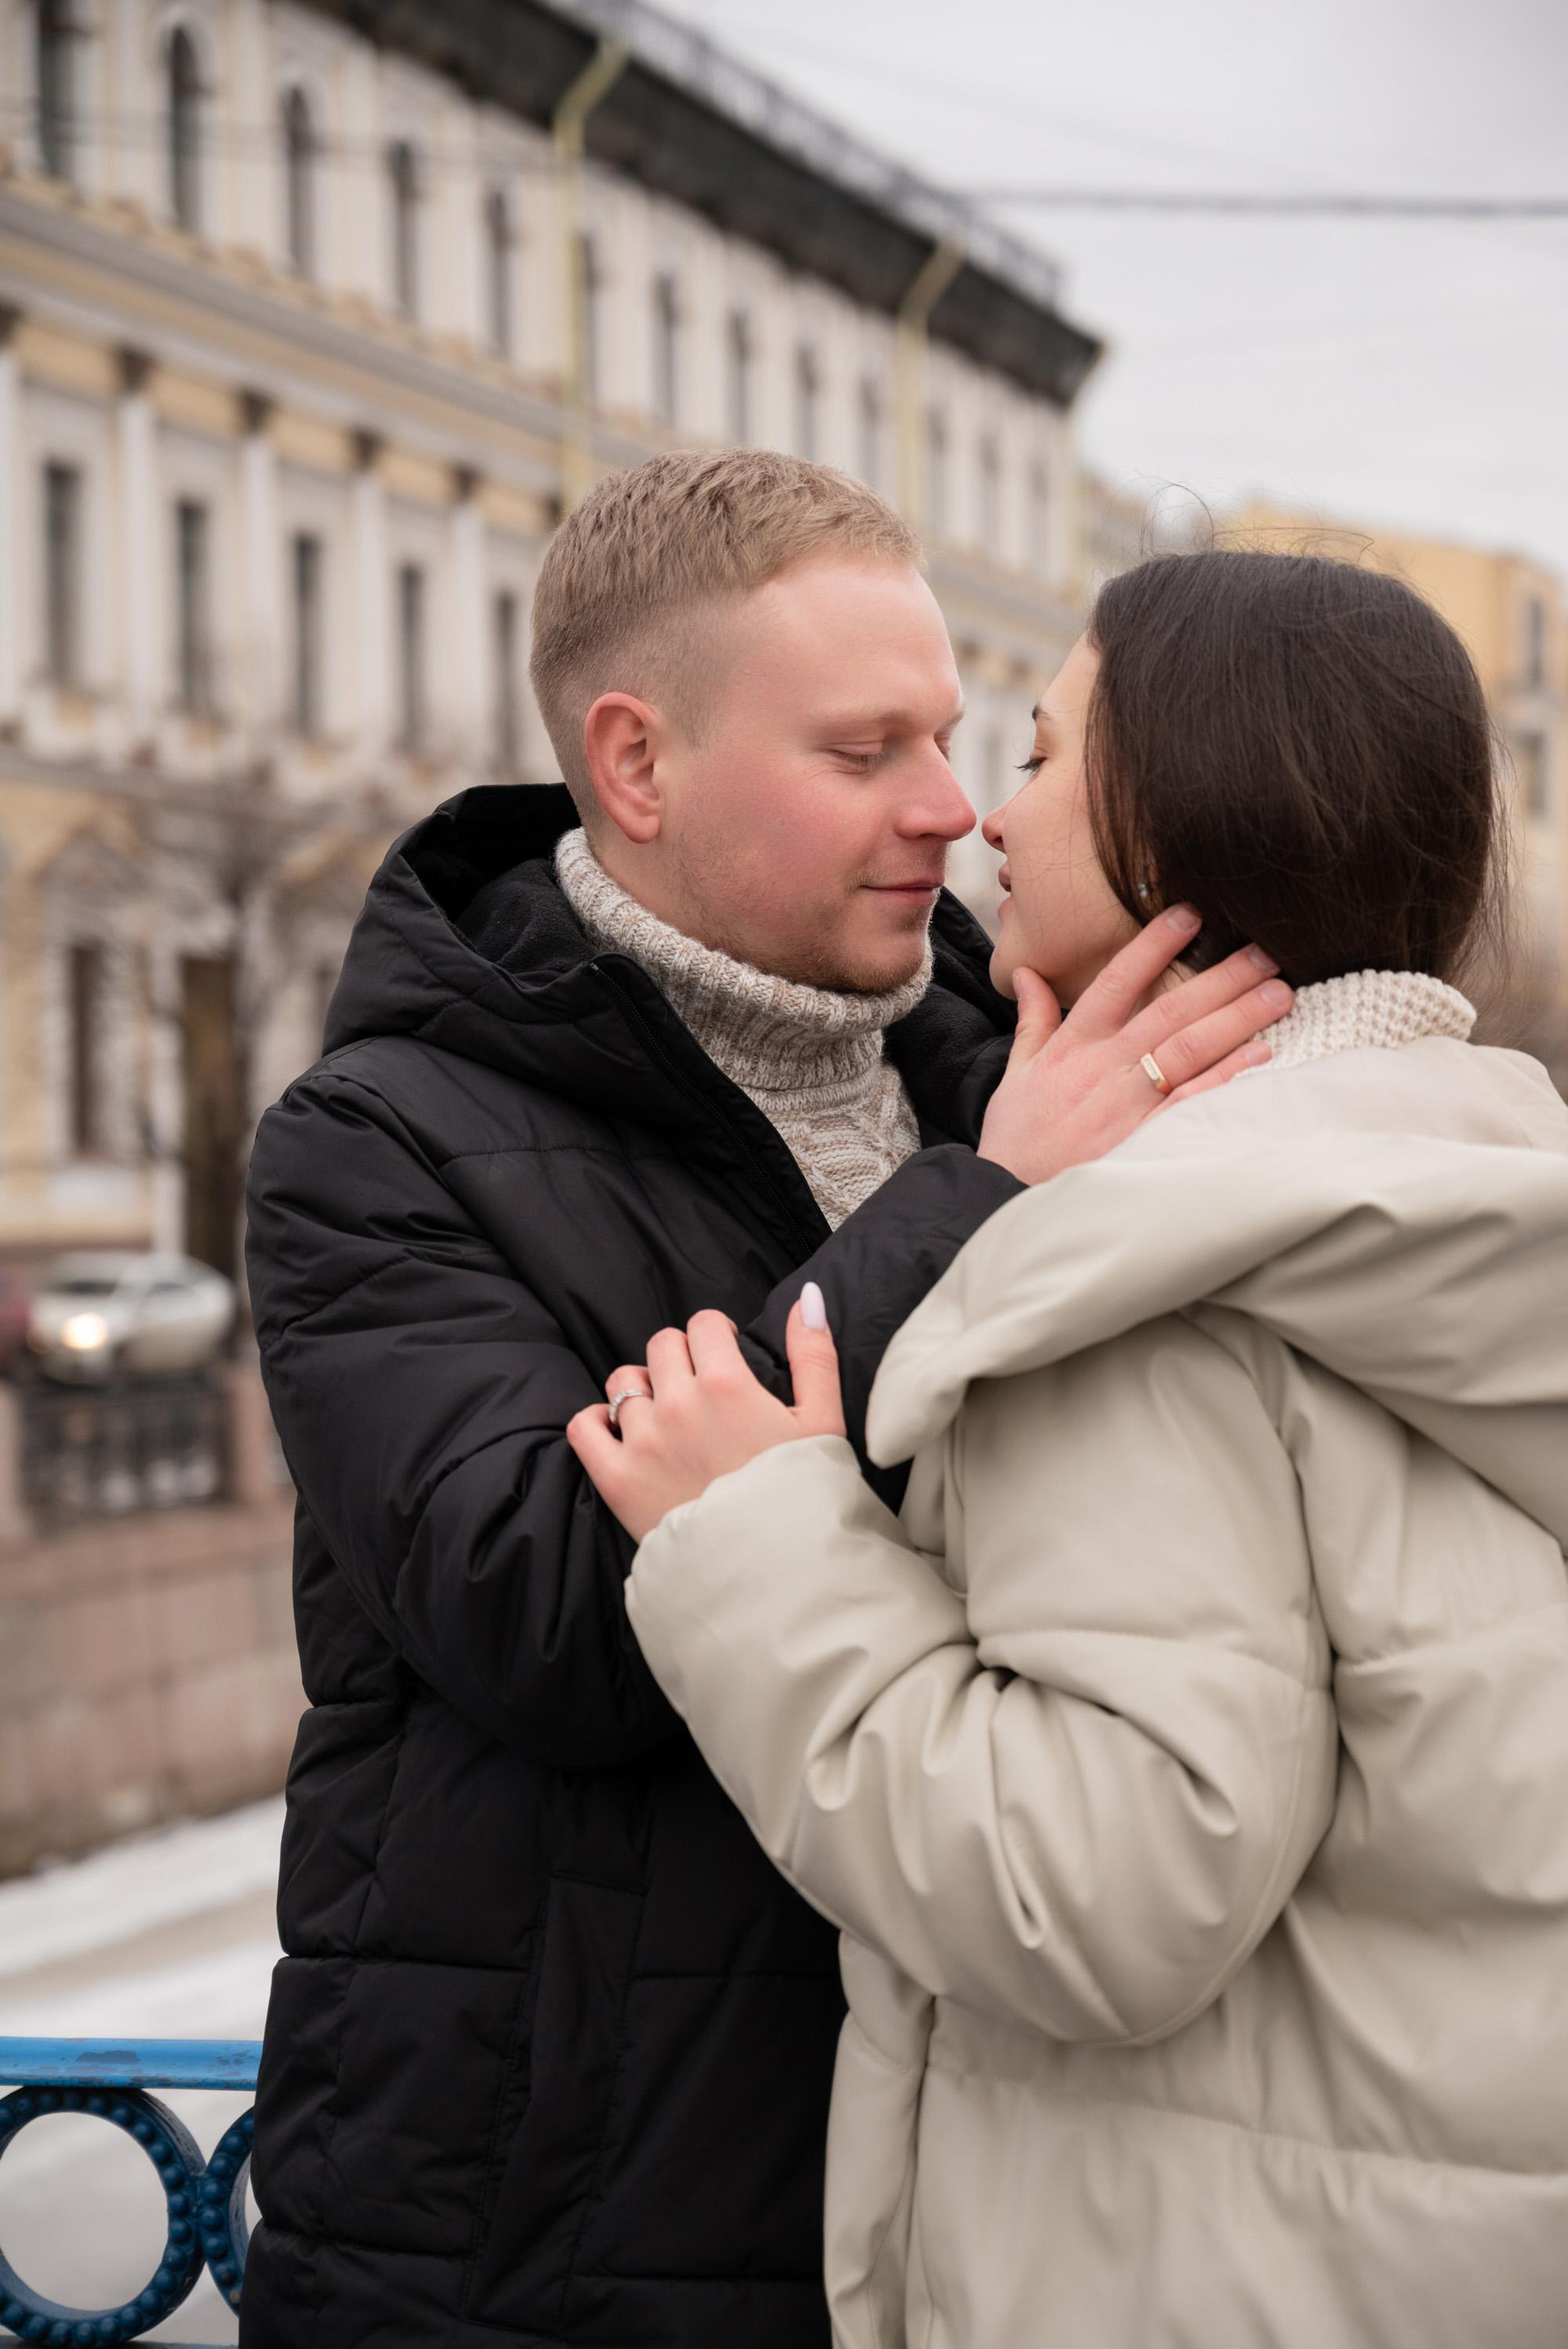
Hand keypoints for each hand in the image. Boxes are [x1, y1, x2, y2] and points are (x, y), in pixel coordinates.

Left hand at [567, 1288, 846, 1543]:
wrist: (771, 1573)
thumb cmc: (802, 1498)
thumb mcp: (823, 1422)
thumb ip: (814, 1354)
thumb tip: (807, 1297)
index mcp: (726, 1384)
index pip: (703, 1324)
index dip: (716, 1334)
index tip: (725, 1353)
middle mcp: (678, 1404)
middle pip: (661, 1345)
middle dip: (681, 1357)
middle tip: (700, 1388)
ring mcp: (642, 1441)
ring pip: (623, 1382)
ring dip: (642, 1389)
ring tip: (665, 1415)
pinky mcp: (615, 1478)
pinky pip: (584, 1427)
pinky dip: (596, 1422)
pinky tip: (620, 1433)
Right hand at [977, 907, 1292, 1186]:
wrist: (1006, 1196)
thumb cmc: (1017, 1137)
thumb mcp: (1016, 1072)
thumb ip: (1032, 1020)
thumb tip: (1029, 973)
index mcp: (1074, 1045)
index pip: (1117, 981)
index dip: (1154, 945)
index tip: (1190, 914)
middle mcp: (1105, 1067)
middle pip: (1171, 1010)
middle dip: (1221, 977)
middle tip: (1264, 951)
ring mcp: (1128, 1103)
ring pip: (1190, 1049)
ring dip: (1238, 1018)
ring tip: (1278, 992)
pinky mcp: (1145, 1139)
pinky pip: (1193, 1101)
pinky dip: (1227, 1077)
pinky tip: (1260, 1055)